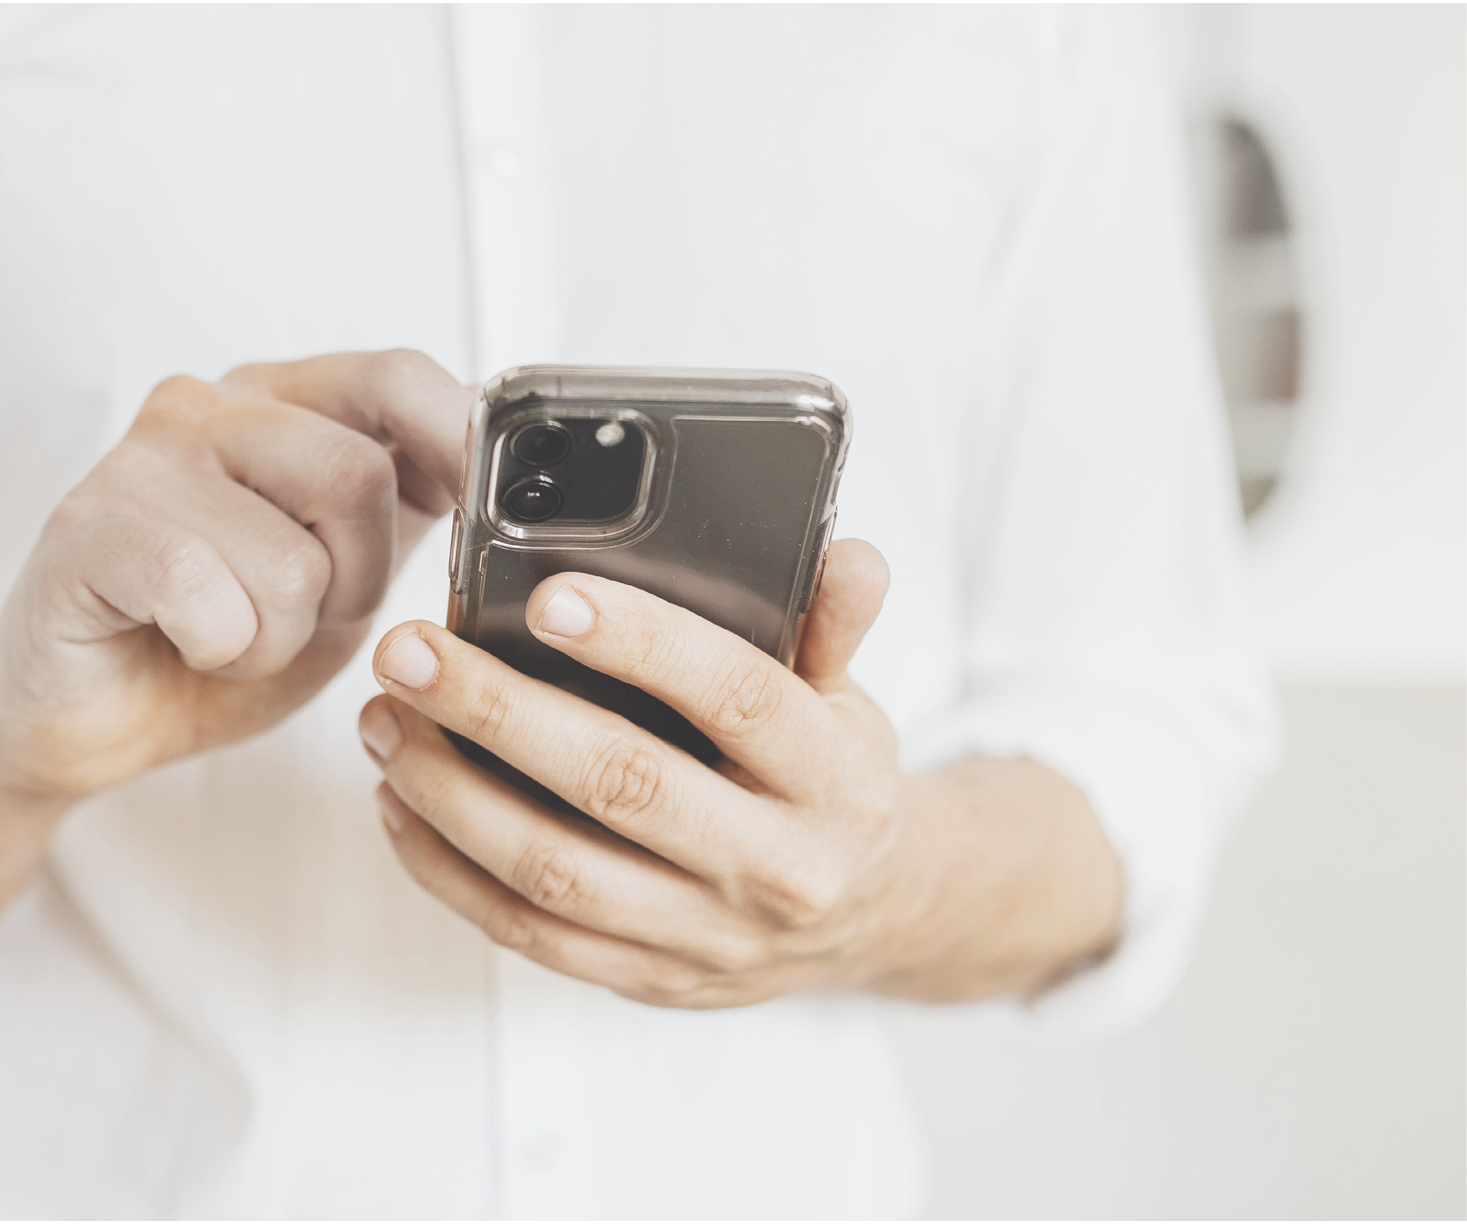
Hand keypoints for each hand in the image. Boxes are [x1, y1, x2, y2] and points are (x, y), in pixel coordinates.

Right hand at [0, 350, 468, 816]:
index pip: (397, 377)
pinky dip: (225, 652)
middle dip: (359, 578)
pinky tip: (188, 644)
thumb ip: (418, 506)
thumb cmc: (234, 633)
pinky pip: (215, 602)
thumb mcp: (356, 564)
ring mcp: (147, 457)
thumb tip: (511, 475)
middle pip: (361, 476)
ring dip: (286, 632)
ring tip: (238, 630)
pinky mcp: (93, 526)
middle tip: (308, 609)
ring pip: (296, 560)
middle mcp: (216, 407)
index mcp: (289, 403)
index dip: (459, 437)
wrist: (106, 712)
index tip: (493, 501)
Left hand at [361, 538, 1121, 1007]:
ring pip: (558, 872)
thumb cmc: (834, 785)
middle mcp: (775, 864)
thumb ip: (832, 625)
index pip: (735, 697)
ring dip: (452, 795)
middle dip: (500, 713)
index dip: (643, 644)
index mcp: (831, 776)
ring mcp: (709, 934)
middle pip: (623, 784)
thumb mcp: (850, 699)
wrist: (866, 918)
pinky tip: (404, 805)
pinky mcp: (652, 978)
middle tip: (413, 653)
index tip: (547, 594)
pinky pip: (533, 936)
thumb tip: (847, 555)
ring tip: (386, 721)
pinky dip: (452, 872)